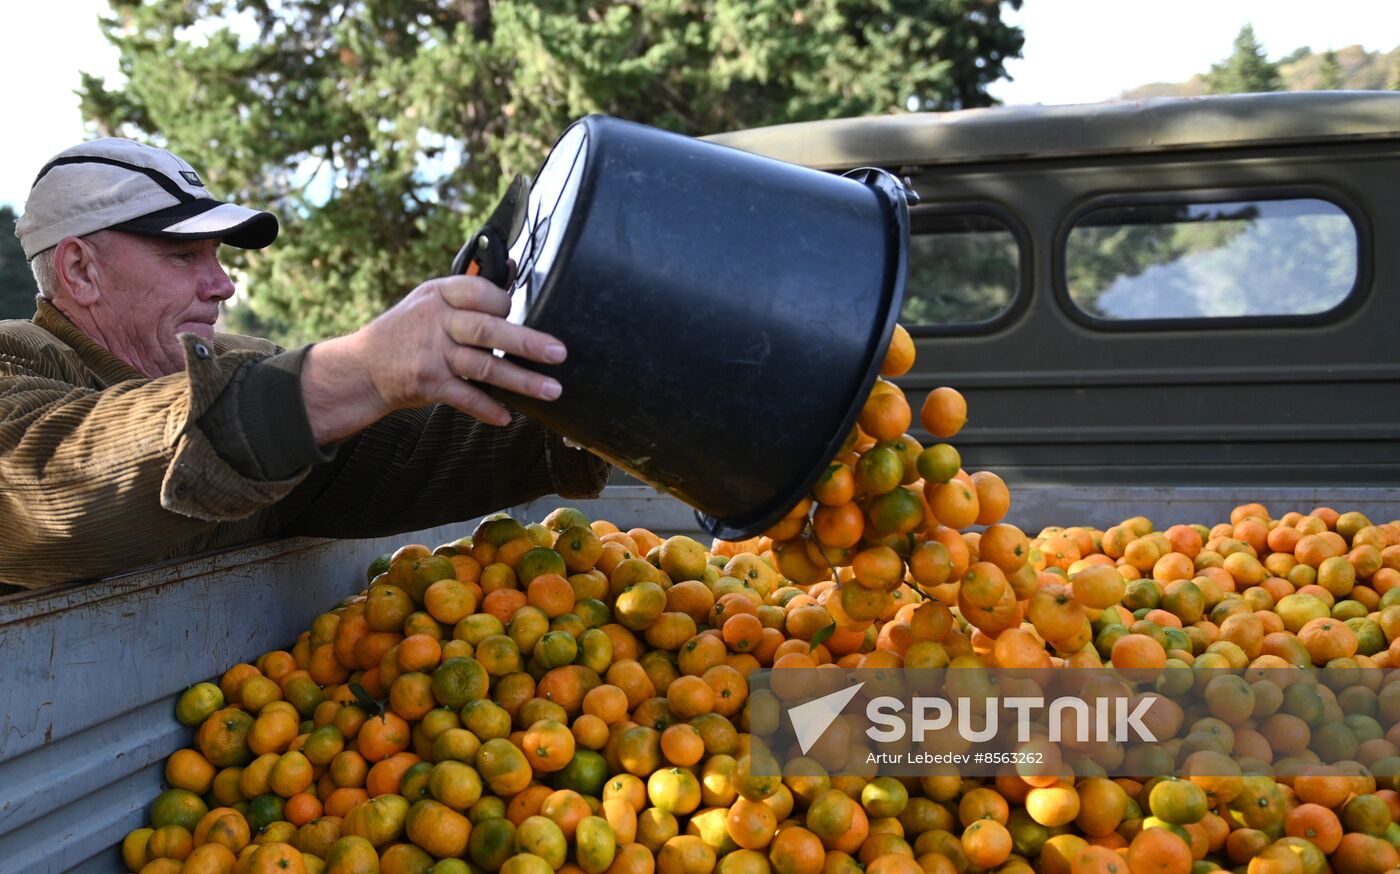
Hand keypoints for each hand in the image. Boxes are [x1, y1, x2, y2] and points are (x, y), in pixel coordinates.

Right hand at [302, 275, 564, 443]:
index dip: (503, 303)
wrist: (362, 368)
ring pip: (484, 367)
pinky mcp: (428, 384)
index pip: (479, 292)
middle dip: (527, 342)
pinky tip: (507, 417)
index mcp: (440, 295)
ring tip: (551, 390)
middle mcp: (436, 322)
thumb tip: (511, 265)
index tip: (518, 312)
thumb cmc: (407, 330)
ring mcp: (432, 354)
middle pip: (487, 330)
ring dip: (521, 381)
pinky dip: (486, 408)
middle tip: (559, 352)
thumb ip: (469, 290)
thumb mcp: (429, 299)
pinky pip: (465, 397)